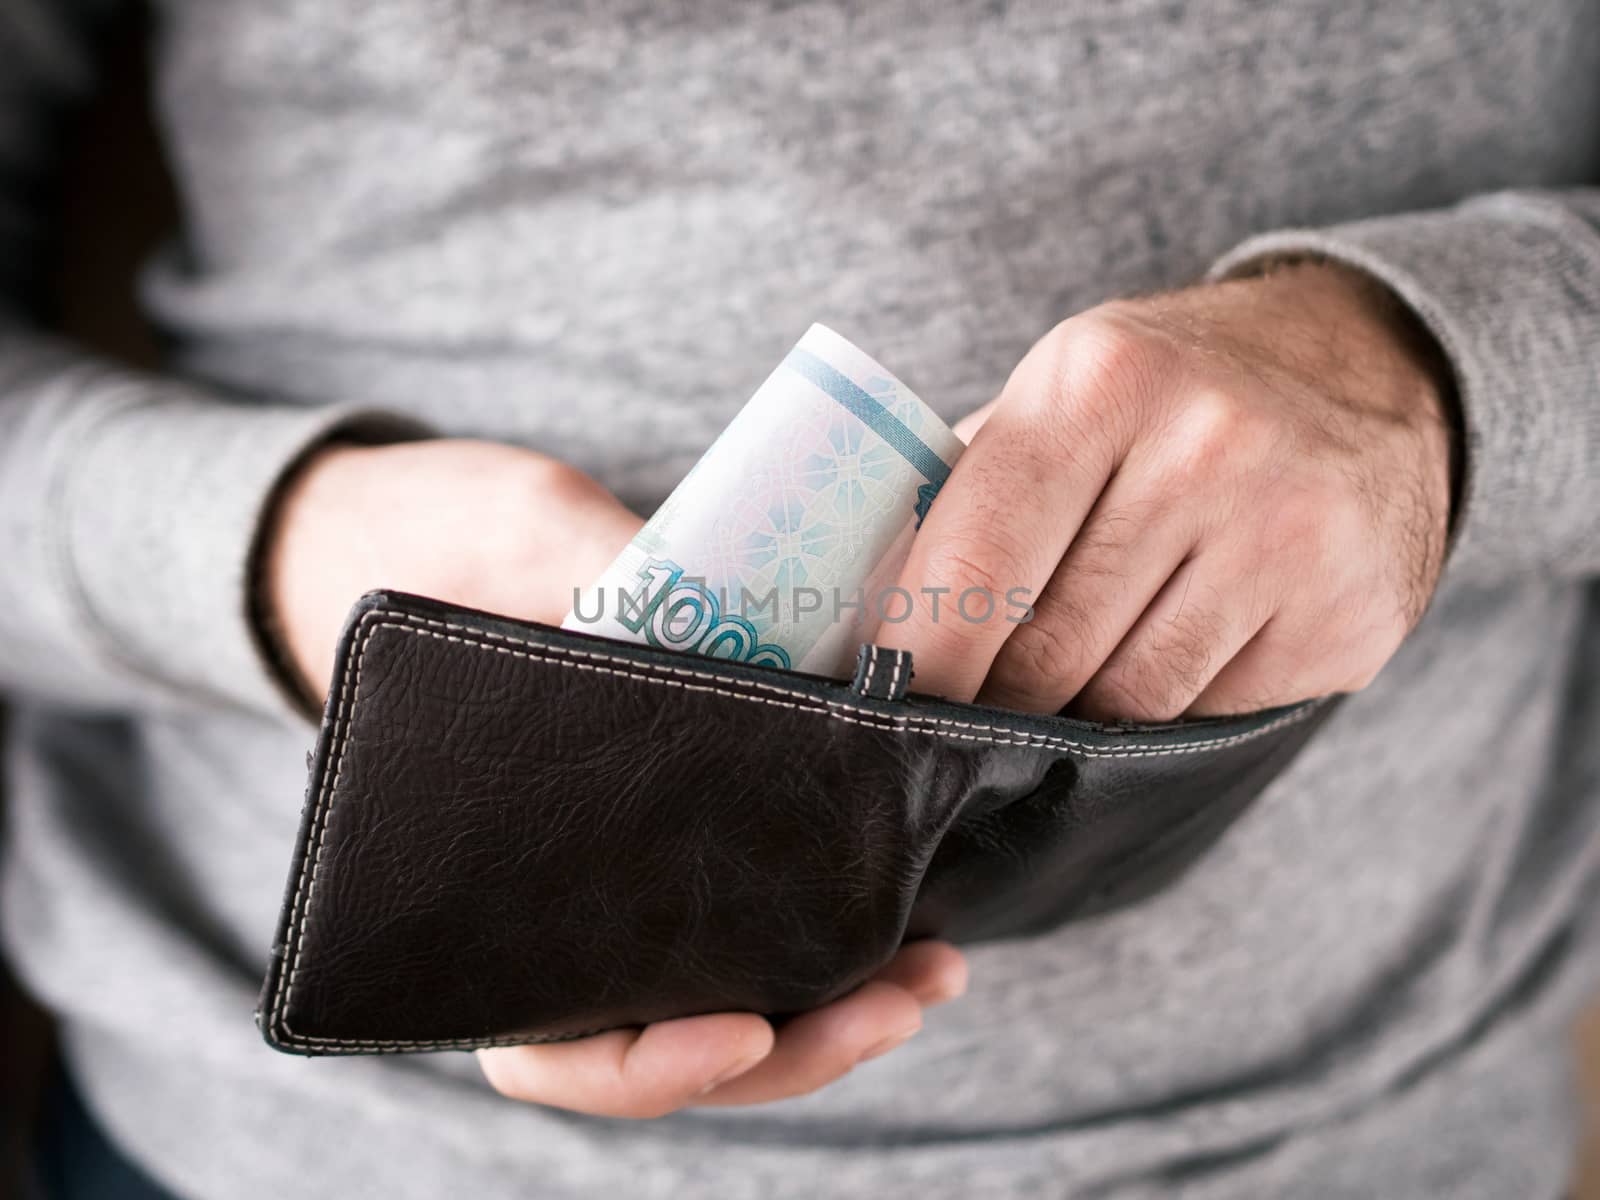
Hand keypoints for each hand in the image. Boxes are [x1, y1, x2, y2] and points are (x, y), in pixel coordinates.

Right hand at [263, 438, 968, 1114]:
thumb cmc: (454, 533)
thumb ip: (583, 570)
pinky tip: (925, 930)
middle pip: (668, 1045)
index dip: (641, 1065)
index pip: (548, 1038)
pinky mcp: (708, 843)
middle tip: (893, 1005)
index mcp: (483, 886)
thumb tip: (688, 605)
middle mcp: (562, 912)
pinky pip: (768, 932)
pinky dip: (842, 954)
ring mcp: (637, 890)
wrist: (462, 522)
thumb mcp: (517, 536)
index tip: (741, 1029)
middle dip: (790, 1050)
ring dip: (835, 1016)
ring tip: (930, 976)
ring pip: (731, 1009)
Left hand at [886, 261, 1455, 718]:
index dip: (919, 657)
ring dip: (1080, 714)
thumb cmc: (1174, 392)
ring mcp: (1289, 533)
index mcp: (1101, 380)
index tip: (883, 705)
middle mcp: (1206, 446)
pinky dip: (1170, 708)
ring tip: (1072, 681)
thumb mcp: (1068, 390)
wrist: (1373, 367)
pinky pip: (1210, 713)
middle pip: (1046, 653)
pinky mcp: (1346, 612)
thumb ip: (971, 488)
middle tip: (960, 715)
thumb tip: (862, 615)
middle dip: (991, 700)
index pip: (978, 561)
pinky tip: (1177, 654)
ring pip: (1130, 703)